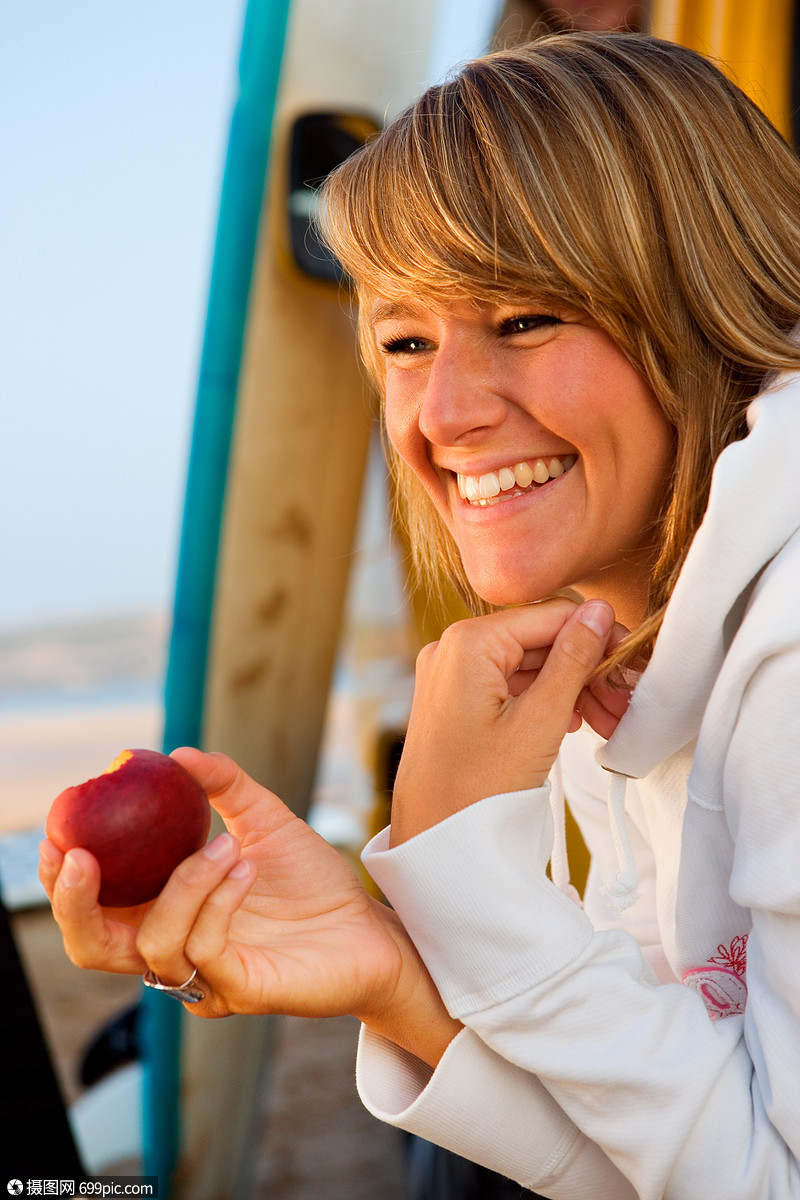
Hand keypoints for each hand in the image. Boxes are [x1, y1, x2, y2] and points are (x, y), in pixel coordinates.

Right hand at [39, 750, 460, 1064]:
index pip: (92, 911)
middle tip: (83, 853)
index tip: (61, 830)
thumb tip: (179, 753)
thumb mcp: (263, 821)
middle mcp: (171, 954)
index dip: (63, 880)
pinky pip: (204, 948)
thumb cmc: (311, 883)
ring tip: (228, 845)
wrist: (369, 926)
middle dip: (75, 902)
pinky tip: (245, 868)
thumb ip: (223, 787)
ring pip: (155, 941)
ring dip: (187, 882)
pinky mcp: (239, 991)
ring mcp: (203, 980)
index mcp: (164, 914)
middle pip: (91, 947)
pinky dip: (218, 899)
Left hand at [390, 596, 624, 842]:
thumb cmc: (477, 790)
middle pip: (539, 639)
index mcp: (468, 642)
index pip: (551, 614)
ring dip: (571, 688)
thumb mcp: (539, 722)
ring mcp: (450, 673)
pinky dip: (543, 701)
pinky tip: (575, 723)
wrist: (433, 841)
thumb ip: (572, 660)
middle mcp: (452, 648)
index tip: (631, 663)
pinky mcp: (453, 699)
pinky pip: (508, 685)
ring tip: (608, 722)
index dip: (598, 636)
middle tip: (624, 703)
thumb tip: (599, 610)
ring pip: (527, 665)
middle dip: (586, 669)